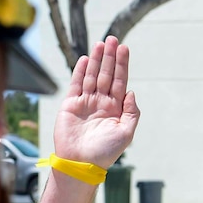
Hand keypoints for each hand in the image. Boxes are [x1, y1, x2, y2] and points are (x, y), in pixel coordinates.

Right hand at [53, 36, 138, 167]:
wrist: (80, 163)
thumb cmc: (104, 152)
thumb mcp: (126, 133)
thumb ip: (132, 112)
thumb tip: (132, 92)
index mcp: (115, 108)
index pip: (120, 81)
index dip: (122, 65)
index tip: (124, 49)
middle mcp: (101, 103)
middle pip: (107, 74)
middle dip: (110, 57)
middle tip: (113, 39)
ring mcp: (86, 102)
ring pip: (92, 76)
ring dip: (96, 60)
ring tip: (100, 44)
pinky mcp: (71, 105)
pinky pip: (76, 84)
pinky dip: (80, 71)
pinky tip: (86, 59)